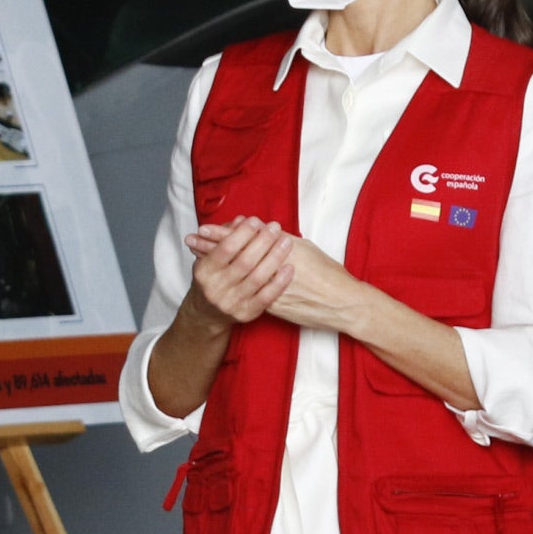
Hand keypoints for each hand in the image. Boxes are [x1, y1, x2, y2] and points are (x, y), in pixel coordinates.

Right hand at [179, 216, 296, 328]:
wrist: (207, 313)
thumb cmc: (212, 280)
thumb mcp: (209, 258)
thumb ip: (224, 238)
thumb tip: (242, 220)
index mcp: (204, 271)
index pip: (226, 248)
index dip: (243, 233)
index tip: (256, 221)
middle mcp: (215, 289)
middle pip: (245, 261)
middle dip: (263, 241)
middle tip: (275, 228)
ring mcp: (231, 303)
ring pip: (258, 278)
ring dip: (275, 257)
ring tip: (286, 242)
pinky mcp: (245, 314)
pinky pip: (266, 297)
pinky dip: (279, 282)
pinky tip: (289, 268)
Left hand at [188, 221, 367, 334]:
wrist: (340, 303)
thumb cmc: (327, 273)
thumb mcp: (305, 250)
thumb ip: (281, 242)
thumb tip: (264, 231)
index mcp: (280, 251)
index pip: (246, 240)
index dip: (224, 233)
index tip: (205, 228)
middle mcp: (271, 270)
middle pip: (235, 256)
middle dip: (211, 246)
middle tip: (191, 238)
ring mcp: (268, 289)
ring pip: (235, 273)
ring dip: (214, 261)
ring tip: (195, 252)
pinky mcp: (270, 305)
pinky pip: (242, 288)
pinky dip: (229, 280)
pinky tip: (217, 275)